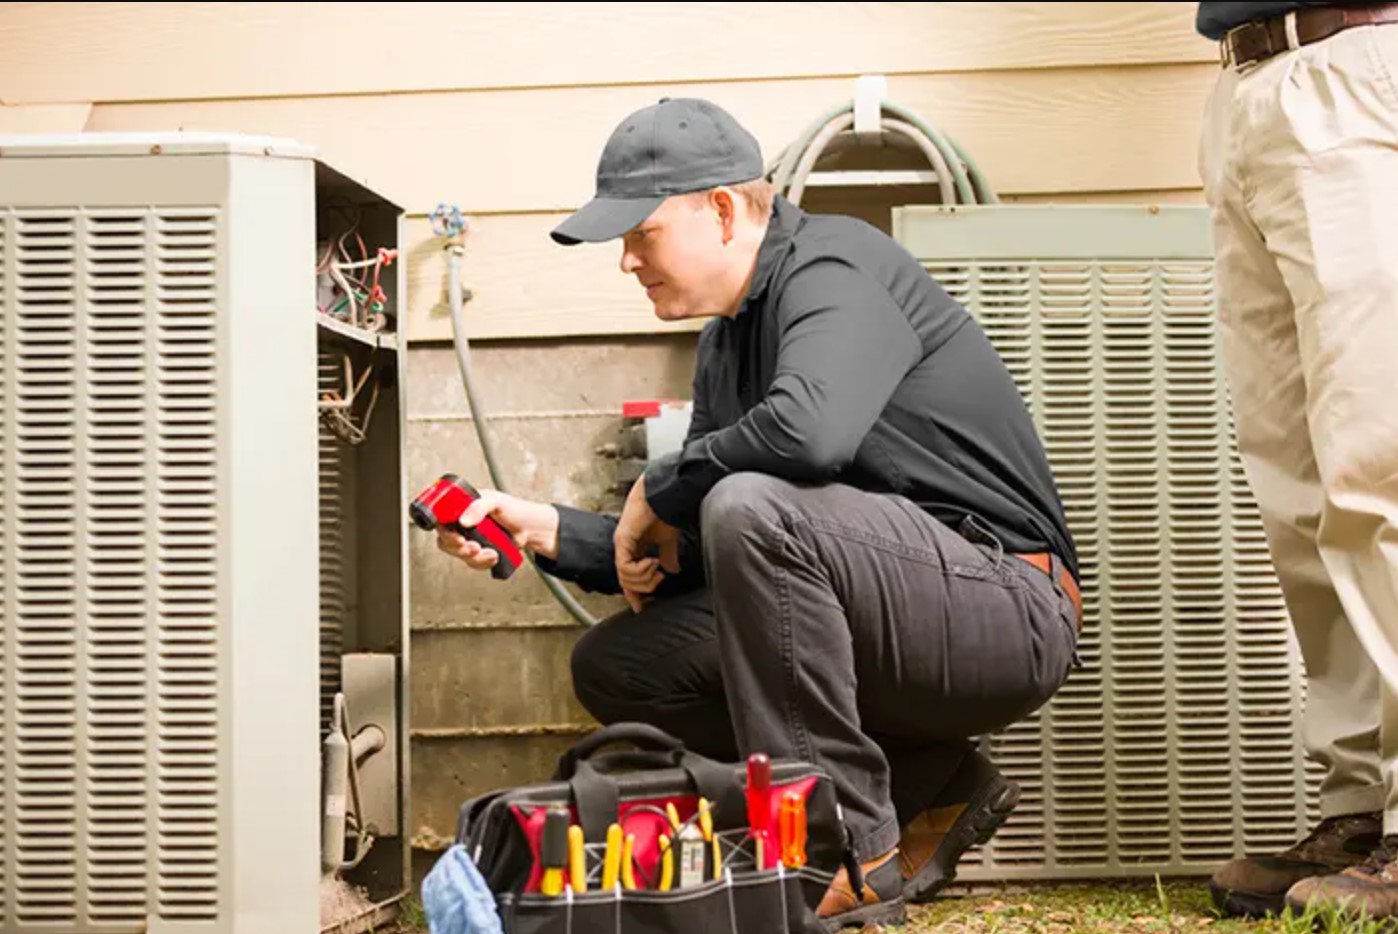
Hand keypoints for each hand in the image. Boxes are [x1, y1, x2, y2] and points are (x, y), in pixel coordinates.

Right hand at [436, 489, 559, 571]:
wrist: (531, 529)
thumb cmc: (515, 510)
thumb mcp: (497, 501)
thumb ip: (479, 506)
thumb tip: (463, 520)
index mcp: (463, 505)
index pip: (441, 517)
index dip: (443, 529)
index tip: (456, 536)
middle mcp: (462, 522)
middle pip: (445, 539)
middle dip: (459, 548)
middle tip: (474, 547)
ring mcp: (470, 538)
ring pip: (459, 554)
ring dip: (475, 557)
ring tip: (491, 552)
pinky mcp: (478, 552)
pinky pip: (472, 562)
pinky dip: (483, 562)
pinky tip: (495, 556)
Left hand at [613, 475, 680, 612]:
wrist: (663, 494)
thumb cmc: (664, 512)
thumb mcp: (667, 540)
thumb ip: (668, 555)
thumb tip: (672, 570)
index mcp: (632, 548)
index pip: (628, 578)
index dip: (634, 595)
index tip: (641, 609)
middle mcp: (623, 548)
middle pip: (625, 582)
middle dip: (643, 588)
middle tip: (659, 578)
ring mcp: (621, 544)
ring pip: (625, 578)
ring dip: (644, 579)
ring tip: (657, 567)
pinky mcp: (622, 540)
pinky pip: (625, 567)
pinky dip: (640, 570)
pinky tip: (652, 561)